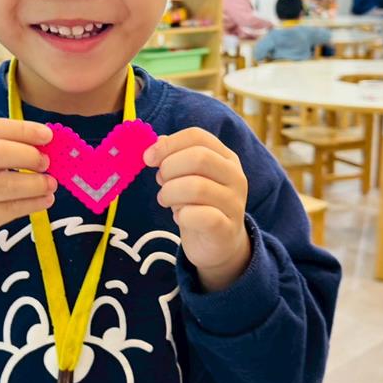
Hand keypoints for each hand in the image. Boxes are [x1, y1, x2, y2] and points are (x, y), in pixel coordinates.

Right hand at [0, 119, 55, 287]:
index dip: (23, 130)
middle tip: (47, 162)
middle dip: (29, 155)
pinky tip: (45, 200)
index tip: (47, 136)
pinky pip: (9, 209)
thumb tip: (43, 144)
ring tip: (51, 184)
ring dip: (36, 183)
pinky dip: (33, 204)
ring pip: (6, 185)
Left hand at [144, 128, 250, 292]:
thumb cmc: (199, 205)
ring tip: (166, 201)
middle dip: (169, 169)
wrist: (219, 245)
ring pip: (196, 187)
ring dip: (170, 194)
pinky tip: (180, 218)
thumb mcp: (188, 177)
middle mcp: (235, 176)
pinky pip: (199, 216)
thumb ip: (174, 157)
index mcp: (226, 157)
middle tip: (160, 182)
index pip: (197, 136)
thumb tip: (156, 143)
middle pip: (198, 157)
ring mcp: (233, 203)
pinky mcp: (226, 228)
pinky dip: (181, 216)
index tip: (148, 158)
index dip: (168, 144)